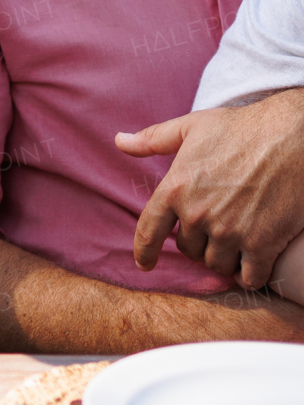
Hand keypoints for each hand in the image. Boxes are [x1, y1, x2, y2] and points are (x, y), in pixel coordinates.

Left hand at [117, 90, 303, 287]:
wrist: (292, 136)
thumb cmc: (242, 128)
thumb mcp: (192, 127)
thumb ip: (153, 139)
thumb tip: (119, 141)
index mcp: (175, 188)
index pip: (149, 231)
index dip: (144, 252)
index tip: (145, 264)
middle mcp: (198, 214)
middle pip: (189, 250)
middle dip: (198, 243)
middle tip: (216, 228)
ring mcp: (230, 232)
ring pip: (217, 265)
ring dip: (224, 259)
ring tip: (236, 242)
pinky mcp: (262, 244)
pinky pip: (248, 277)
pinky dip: (249, 275)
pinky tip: (254, 263)